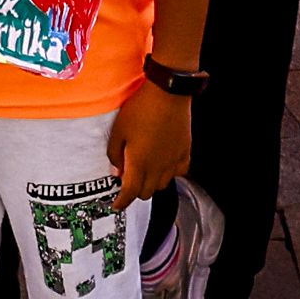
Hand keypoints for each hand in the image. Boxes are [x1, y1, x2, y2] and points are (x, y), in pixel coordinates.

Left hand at [108, 80, 192, 200]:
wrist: (167, 93)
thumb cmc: (141, 109)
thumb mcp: (118, 130)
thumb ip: (114, 154)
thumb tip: (116, 171)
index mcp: (139, 163)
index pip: (130, 193)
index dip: (122, 202)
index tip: (117, 205)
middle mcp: (158, 167)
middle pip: (146, 192)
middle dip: (135, 191)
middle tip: (128, 180)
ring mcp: (173, 160)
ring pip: (162, 185)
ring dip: (152, 183)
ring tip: (144, 170)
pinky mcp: (185, 151)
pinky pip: (179, 172)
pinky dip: (170, 173)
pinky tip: (164, 163)